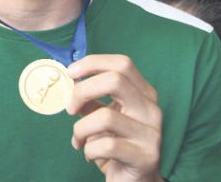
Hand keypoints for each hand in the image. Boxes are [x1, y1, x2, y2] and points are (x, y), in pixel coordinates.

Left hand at [67, 54, 163, 181]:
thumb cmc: (116, 145)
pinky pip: (106, 146)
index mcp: (143, 94)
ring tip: (79, 140)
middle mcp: (151, 109)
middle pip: (116, 80)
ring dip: (81, 129)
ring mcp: (151, 133)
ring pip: (105, 116)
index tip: (70, 72)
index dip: (93, 63)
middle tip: (69, 108)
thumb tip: (68, 79)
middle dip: (83, 90)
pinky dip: (89, 150)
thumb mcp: (102, 117)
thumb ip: (90, 98)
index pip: (123, 64)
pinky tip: (89, 155)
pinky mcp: (146, 157)